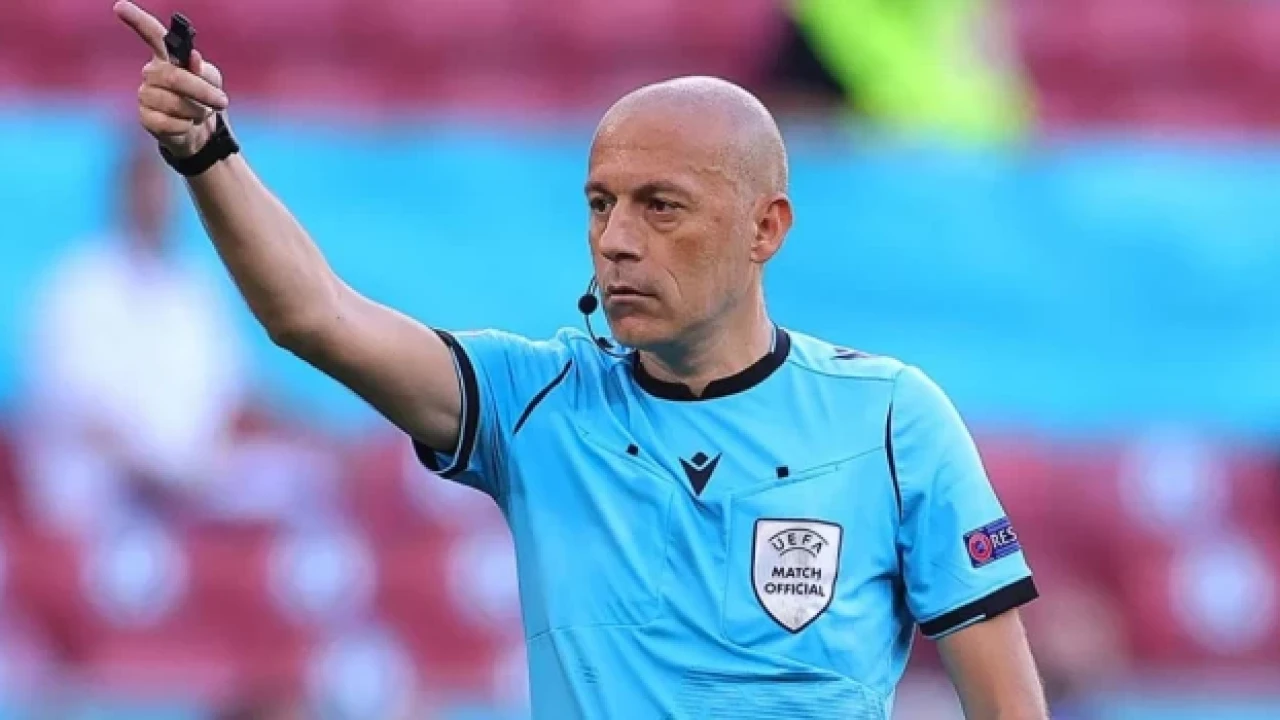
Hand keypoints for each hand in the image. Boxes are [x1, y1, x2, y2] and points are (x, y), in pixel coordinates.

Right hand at [114, 1, 229, 157]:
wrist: (200, 130)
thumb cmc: (203, 98)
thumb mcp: (212, 81)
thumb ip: (204, 70)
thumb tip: (193, 58)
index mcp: (166, 56)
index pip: (152, 34)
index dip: (137, 20)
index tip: (120, 7)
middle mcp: (151, 72)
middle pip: (173, 78)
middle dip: (202, 91)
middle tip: (222, 101)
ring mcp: (146, 95)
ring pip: (174, 104)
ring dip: (197, 111)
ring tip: (199, 113)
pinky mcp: (146, 118)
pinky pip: (170, 123)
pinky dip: (187, 126)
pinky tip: (185, 124)